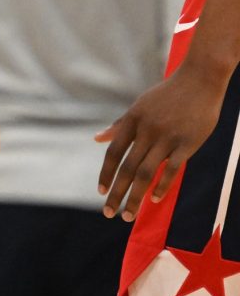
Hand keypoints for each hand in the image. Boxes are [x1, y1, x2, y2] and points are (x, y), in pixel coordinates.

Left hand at [96, 58, 226, 219]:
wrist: (199, 81)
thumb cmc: (167, 95)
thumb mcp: (139, 107)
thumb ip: (120, 126)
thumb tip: (97, 138)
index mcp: (133, 121)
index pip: (114, 152)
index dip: (106, 173)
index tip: (100, 192)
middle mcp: (147, 130)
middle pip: (127, 168)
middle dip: (116, 193)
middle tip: (108, 213)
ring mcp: (167, 138)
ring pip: (146, 173)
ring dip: (135, 197)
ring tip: (128, 215)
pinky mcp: (188, 144)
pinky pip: (172, 169)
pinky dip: (162, 186)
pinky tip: (154, 199)